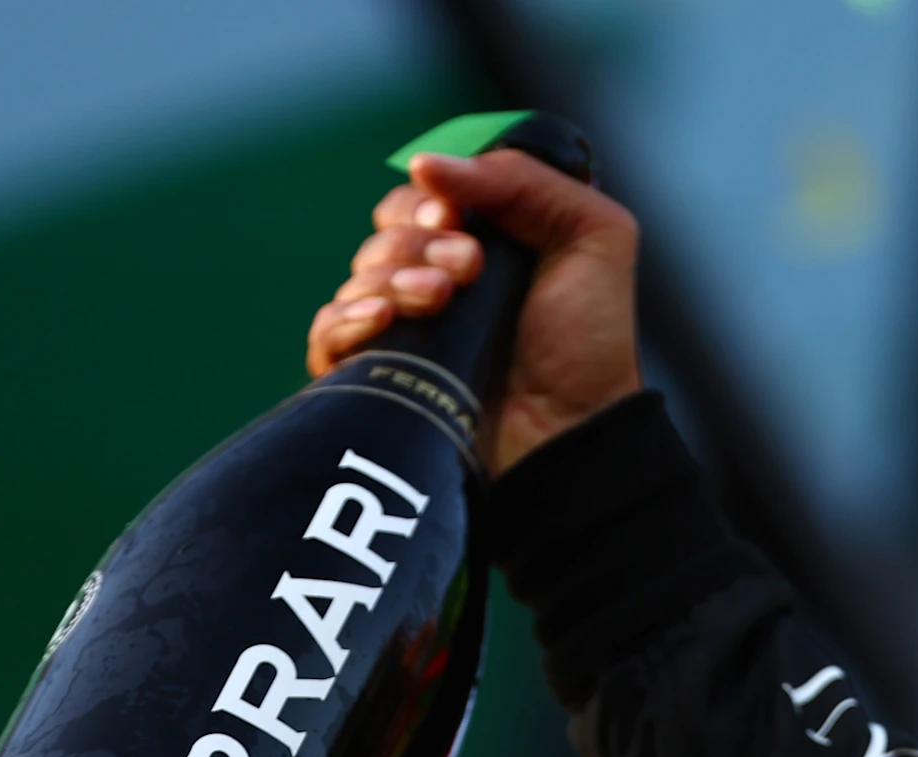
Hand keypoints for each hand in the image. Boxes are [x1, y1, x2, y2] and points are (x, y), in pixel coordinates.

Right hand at [306, 150, 644, 475]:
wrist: (572, 430)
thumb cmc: (589, 341)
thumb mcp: (590, 234)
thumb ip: (522, 179)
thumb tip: (422, 164)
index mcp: (479, 242)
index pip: (420, 197)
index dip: (430, 200)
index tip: (460, 220)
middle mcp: (436, 280)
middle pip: (386, 233)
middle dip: (420, 242)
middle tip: (470, 271)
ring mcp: (406, 329)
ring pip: (359, 278)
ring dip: (394, 279)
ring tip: (443, 301)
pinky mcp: (379, 376)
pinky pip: (327, 333)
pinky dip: (344, 319)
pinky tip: (381, 321)